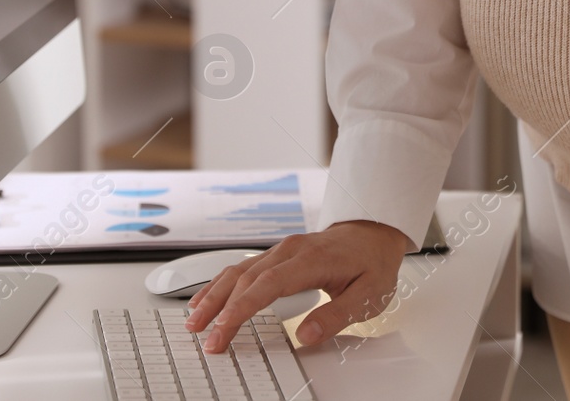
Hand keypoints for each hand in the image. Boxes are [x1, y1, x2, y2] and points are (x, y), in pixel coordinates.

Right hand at [184, 220, 408, 353]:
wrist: (374, 233)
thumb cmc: (372, 263)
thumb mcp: (368, 295)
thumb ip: (336, 316)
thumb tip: (305, 335)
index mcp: (310, 259)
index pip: (266, 284)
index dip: (241, 308)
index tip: (223, 329)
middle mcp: (290, 250)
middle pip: (245, 278)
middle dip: (220, 308)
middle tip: (204, 337)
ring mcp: (281, 250)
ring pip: (238, 270)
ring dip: (214, 295)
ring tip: (194, 320)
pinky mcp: (278, 254)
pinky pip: (243, 267)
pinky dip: (222, 284)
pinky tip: (208, 298)